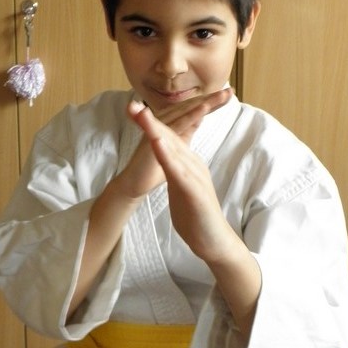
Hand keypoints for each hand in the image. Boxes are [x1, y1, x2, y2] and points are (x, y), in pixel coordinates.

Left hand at [128, 92, 261, 335]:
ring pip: (175, 150)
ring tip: (142, 116)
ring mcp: (195, 177)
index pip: (168, 139)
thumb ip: (174, 172)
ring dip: (157, 132)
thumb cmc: (197, 216)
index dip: (151, 124)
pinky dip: (167, 156)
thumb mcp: (180, 188)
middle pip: (171, 137)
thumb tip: (164, 160)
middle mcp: (193, 165)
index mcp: (188, 164)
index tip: (133, 111)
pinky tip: (157, 145)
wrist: (215, 242)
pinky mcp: (196, 192)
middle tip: (132, 105)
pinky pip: (179, 171)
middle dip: (151, 121)